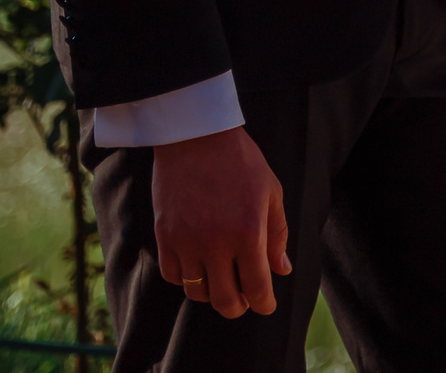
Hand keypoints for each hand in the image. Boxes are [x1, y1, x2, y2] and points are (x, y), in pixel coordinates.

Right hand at [152, 125, 290, 318]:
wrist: (196, 137)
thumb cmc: (241, 162)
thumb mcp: (271, 192)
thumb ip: (277, 234)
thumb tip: (281, 270)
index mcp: (249, 232)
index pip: (257, 287)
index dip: (264, 303)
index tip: (266, 305)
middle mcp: (216, 243)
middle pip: (225, 300)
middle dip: (238, 307)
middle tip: (244, 300)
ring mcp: (186, 241)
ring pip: (197, 292)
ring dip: (212, 292)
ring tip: (221, 279)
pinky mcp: (164, 236)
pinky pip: (173, 275)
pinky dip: (186, 278)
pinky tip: (198, 266)